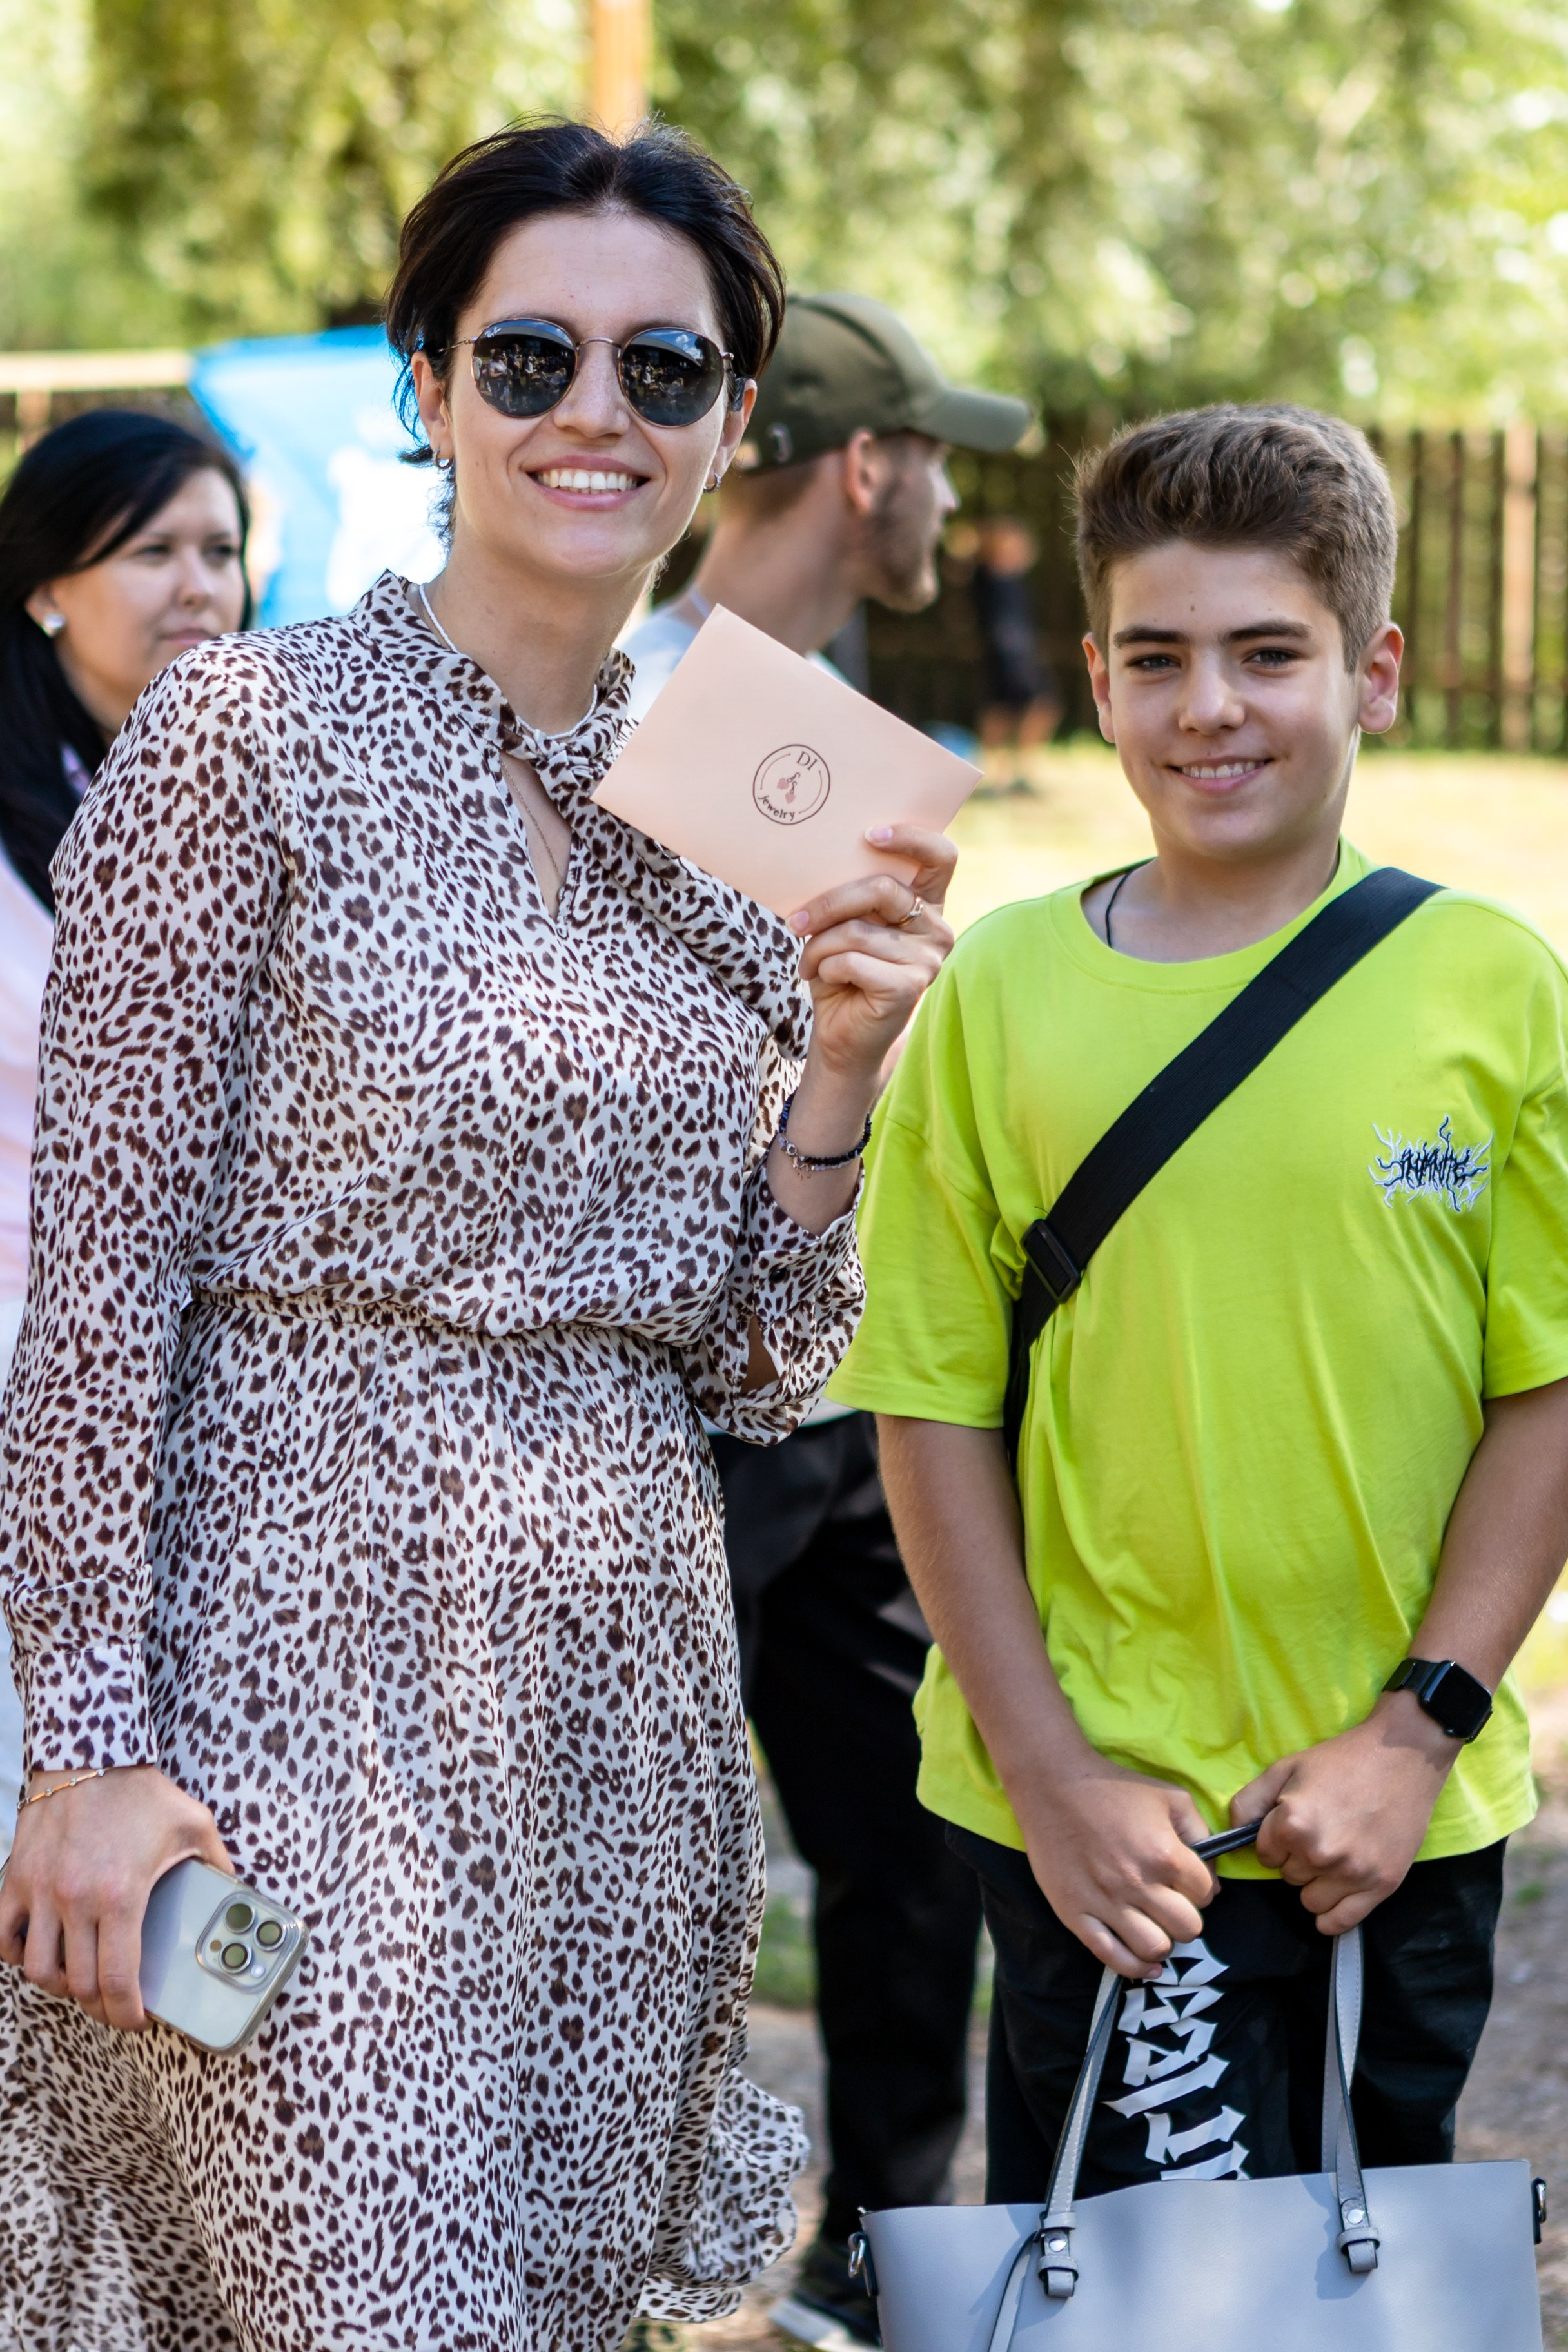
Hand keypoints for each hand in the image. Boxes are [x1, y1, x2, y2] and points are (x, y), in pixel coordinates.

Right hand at [0, 1764, 233, 2028]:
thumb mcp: (193, 1824)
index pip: (117, 1980)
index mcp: (121, 1895)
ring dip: (60, 1985)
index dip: (127, 2013)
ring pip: (39, 1969)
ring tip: (80, 1982)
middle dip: (99, 2007)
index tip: (137, 2020)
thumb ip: (217, 1864)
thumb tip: (239, 1893)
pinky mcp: (15, 1878)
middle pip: (78, 1984)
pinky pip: (3, 1937)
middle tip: (114, 2006)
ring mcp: (40, 1891)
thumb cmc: (140, 1791)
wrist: (89, 1754)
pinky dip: (19, 1955)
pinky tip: (42, 1952)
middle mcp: (75, 1899)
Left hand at [788, 825, 956, 1086]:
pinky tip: (826, 981)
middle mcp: (936, 928)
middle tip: (795, 921)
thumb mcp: (844, 924)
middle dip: (828, 903)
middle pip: (881, 888)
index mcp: (926, 904)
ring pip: (857, 930)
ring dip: (818, 947)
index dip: (911, 838)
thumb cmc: (840, 971)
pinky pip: (852, 961)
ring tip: (809, 963)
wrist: (841, 1034)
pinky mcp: (910, 987)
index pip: (941, 856)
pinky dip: (826, 969)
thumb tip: (822, 861)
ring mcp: (928, 959)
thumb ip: (851, 896)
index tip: (870, 834)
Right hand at [1017, 1756, 1215, 1978]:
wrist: (1053, 1784)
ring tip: (1155, 1926)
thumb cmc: (1115, 1787)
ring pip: (1154, 1948)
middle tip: (1171, 1904)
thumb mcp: (1171, 1796)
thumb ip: (1201, 1833)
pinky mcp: (1075, 1913)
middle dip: (1187, 1918)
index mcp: (1165, 1854)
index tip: (1186, 1882)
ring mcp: (1105, 1902)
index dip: (1201, 1888)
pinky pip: (1112, 1957)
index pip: (1207, 1894)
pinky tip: (1145, 1961)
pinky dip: (1134, 1966)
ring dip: (1163, 1941)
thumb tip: (1212, 1878)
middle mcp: (1138, 1883)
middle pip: (1188, 1928)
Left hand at [1231, 1693, 1456, 1934]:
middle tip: (1320, 1832)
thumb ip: (1249, 1802)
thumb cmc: (1340, 1760)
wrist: (1401, 1756)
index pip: (1264, 1856)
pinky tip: (1335, 1894)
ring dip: (1315, 1883)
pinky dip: (1332, 1915)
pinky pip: (1340, 1922)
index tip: (1292, 1825)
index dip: (1275, 1840)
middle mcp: (1321, 1854)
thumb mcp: (1285, 1768)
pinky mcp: (1382, 1885)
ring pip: (1311, 1901)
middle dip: (1297, 1858)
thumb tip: (1233, 1833)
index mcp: (1293, 1825)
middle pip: (1288, 1877)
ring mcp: (1353, 1873)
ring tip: (1333, 1854)